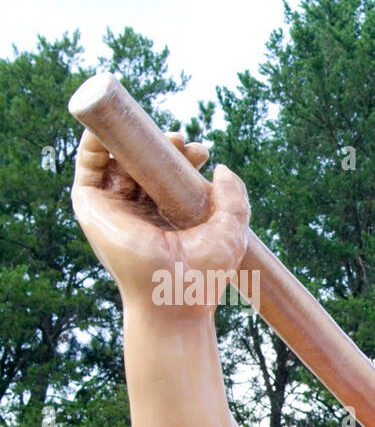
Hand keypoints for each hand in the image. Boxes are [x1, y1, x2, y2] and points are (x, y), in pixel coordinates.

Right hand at [71, 129, 250, 312]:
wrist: (173, 300)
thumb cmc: (203, 276)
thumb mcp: (231, 232)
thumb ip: (233, 199)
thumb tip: (221, 168)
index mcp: (168, 216)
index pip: (170, 176)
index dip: (183, 158)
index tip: (201, 152)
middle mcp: (140, 210)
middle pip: (145, 164)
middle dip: (163, 147)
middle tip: (183, 143)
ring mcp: (116, 207)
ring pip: (118, 161)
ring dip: (134, 140)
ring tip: (161, 136)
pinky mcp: (93, 206)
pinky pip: (89, 166)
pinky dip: (96, 142)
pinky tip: (111, 126)